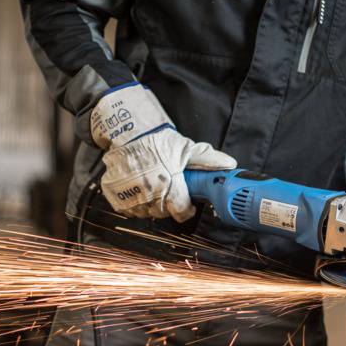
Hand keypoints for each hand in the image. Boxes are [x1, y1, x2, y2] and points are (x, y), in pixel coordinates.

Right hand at [90, 83, 235, 220]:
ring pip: (146, 213)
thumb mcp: (186, 148)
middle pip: (163, 213)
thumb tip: (230, 165)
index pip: (180, 210)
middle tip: (169, 191)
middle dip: (169, 205)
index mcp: (168, 183)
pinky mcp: (115, 196)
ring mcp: (130, 195)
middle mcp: (149, 192)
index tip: (187, 205)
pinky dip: (135, 204)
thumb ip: (208, 159)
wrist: (128, 132)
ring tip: (154, 189)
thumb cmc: (158, 141)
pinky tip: (139, 191)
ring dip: (152, 205)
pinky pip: (129, 210)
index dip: (186, 210)